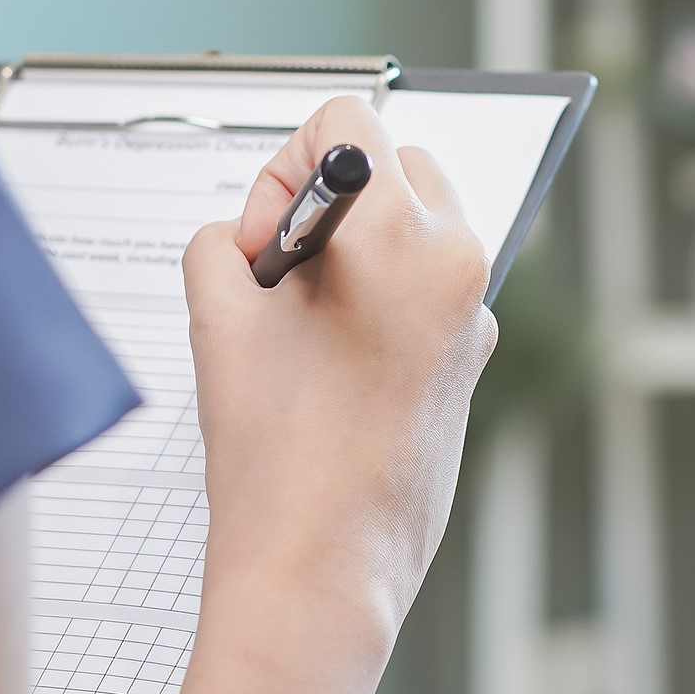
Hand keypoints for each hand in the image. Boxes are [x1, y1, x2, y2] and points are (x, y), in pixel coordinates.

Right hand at [183, 96, 496, 657]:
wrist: (323, 570)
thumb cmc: (275, 452)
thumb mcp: (219, 316)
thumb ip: (226, 240)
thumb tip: (257, 234)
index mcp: (410, 237)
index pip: (349, 124)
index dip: (282, 167)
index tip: (261, 240)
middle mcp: (461, 268)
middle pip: (393, 167)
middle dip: (326, 204)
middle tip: (276, 279)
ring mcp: (475, 320)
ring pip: (412, 230)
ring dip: (354, 252)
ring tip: (300, 329)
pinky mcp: (471, 363)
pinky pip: (424, 291)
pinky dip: (378, 300)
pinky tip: (330, 367)